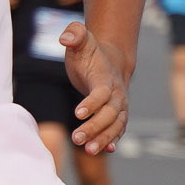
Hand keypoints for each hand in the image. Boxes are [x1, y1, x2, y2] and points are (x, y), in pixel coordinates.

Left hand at [62, 25, 129, 153]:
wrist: (109, 61)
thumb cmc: (88, 52)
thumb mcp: (80, 39)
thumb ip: (74, 34)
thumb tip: (65, 37)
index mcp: (105, 78)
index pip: (102, 92)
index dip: (92, 103)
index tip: (78, 113)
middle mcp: (116, 94)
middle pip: (110, 113)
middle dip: (95, 127)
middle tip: (77, 139)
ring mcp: (118, 106)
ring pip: (115, 125)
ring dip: (104, 138)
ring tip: (88, 150)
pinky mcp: (116, 114)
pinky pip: (118, 129)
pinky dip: (113, 140)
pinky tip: (106, 150)